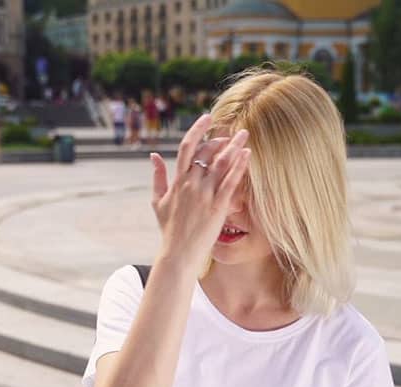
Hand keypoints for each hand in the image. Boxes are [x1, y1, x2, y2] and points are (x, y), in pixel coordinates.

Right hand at [150, 114, 250, 273]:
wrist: (178, 253)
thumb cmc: (169, 229)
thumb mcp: (158, 201)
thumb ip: (157, 177)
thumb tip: (153, 156)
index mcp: (177, 181)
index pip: (187, 147)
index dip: (197, 129)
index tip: (207, 118)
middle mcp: (191, 185)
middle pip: (207, 152)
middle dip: (220, 139)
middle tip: (230, 133)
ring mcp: (204, 195)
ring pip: (221, 163)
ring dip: (233, 146)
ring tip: (244, 134)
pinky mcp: (217, 207)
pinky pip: (230, 182)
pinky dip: (239, 166)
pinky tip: (247, 154)